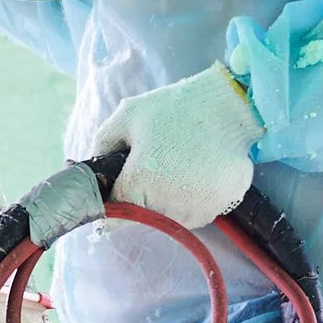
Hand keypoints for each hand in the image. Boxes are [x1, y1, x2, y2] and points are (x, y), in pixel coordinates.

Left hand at [94, 62, 257, 226]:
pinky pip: (197, 212)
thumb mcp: (128, 115)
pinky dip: (194, 198)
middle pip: (144, 216)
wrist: (229, 105)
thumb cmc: (175, 109)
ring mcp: (197, 209)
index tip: (119, 191)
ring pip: (171, 217)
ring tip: (179, 165)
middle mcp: (168, 205)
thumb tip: (93, 170)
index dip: (113, 206)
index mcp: (140, 184)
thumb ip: (101, 144)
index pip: (115, 216)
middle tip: (156, 164)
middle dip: (143, 196)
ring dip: (169, 200)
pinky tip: (198, 171)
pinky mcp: (221, 208)